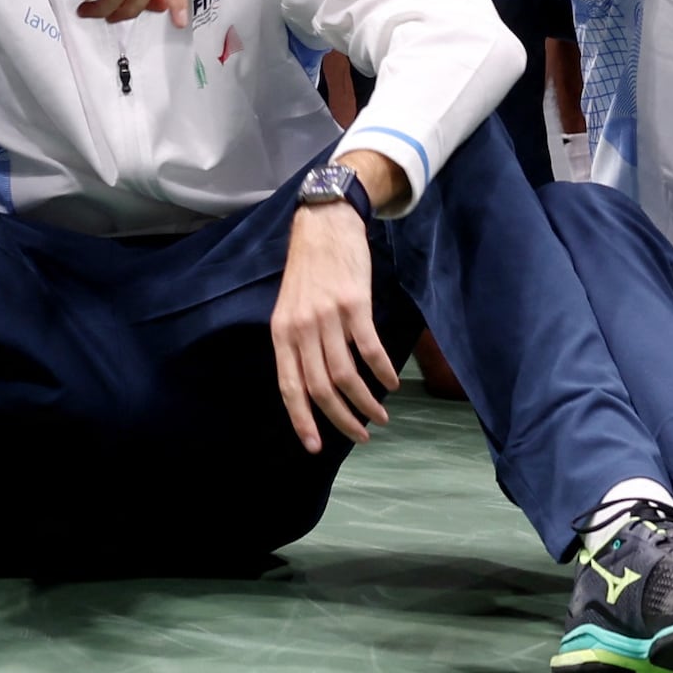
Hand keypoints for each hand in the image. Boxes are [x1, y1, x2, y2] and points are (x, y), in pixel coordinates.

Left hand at [270, 186, 399, 454]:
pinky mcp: (354, 305)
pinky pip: (369, 350)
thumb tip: (313, 387)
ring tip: (380, 416)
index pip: (289, 387)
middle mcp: (301, 328)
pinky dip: (382, 372)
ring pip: (346, 375)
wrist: (326, 225)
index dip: (302, 420)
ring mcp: (328, 317)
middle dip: (342, 419)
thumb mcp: (291, 308)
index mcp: (282, 333)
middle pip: (321, 388)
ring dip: (366, 402)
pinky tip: (391, 384)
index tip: (315, 447)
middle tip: (361, 436)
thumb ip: (298, 344)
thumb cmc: (310, 271)